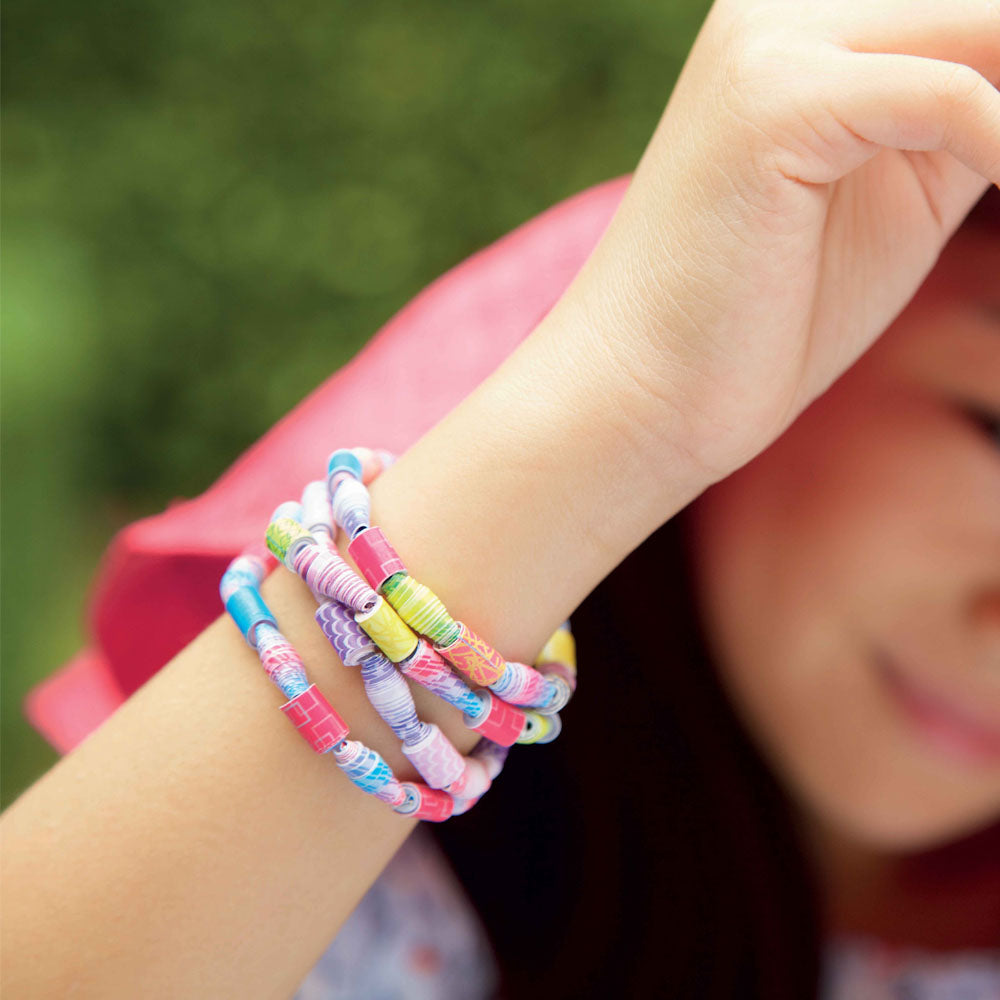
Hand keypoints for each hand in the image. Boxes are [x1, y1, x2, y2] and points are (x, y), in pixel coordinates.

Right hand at [551, 0, 999, 485]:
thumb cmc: (765, 314)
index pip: (967, 13)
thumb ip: (979, 112)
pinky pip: (949, 93)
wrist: (643, 393)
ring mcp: (769, 43)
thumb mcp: (905, 187)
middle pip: (978, 11)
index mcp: (806, 21)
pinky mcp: (771, 101)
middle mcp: (783, 6)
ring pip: (980, 29)